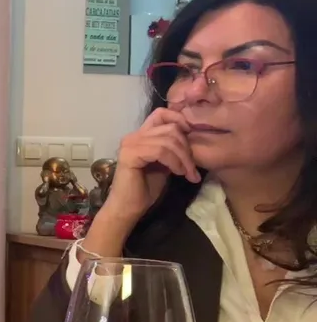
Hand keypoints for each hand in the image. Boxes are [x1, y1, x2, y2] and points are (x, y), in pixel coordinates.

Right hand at [105, 108, 200, 222]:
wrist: (129, 208)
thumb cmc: (146, 188)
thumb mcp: (166, 163)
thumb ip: (173, 148)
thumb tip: (192, 136)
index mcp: (141, 135)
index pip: (162, 113)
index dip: (180, 120)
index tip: (192, 139)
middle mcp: (133, 135)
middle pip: (170, 127)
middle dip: (187, 148)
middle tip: (192, 168)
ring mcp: (130, 144)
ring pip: (168, 140)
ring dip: (183, 158)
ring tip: (187, 173)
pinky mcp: (130, 155)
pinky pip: (160, 151)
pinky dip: (174, 162)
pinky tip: (177, 173)